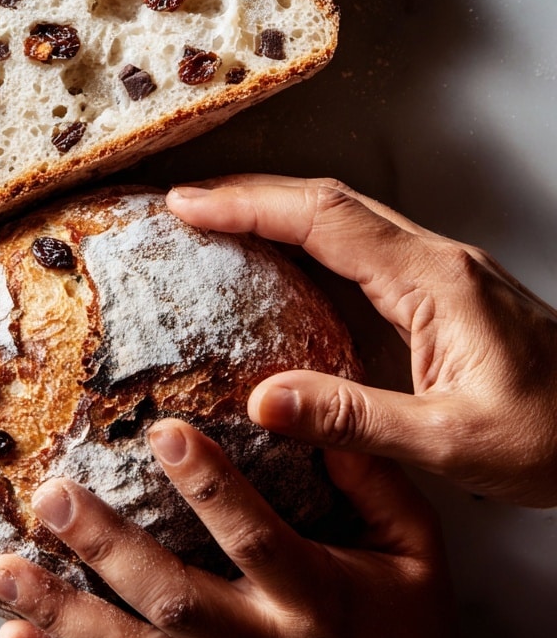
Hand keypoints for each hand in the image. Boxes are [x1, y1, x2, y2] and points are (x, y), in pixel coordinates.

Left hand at [0, 420, 466, 637]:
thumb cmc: (412, 626)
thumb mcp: (416, 545)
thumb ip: (371, 475)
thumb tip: (305, 405)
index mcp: (318, 601)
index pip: (256, 540)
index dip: (211, 487)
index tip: (165, 431)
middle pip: (173, 600)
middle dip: (105, 547)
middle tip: (52, 494)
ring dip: (59, 612)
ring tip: (0, 570)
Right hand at [166, 176, 556, 507]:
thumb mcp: (454, 443)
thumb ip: (355, 419)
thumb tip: (261, 401)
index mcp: (432, 281)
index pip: (323, 219)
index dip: (248, 205)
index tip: (187, 206)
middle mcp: (434, 259)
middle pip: (326, 201)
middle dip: (249, 193)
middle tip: (183, 205)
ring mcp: (440, 270)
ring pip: (343, 215)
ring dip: (275, 209)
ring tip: (214, 222)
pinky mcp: (442, 290)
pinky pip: (360, 244)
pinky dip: (306, 237)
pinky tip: (281, 258)